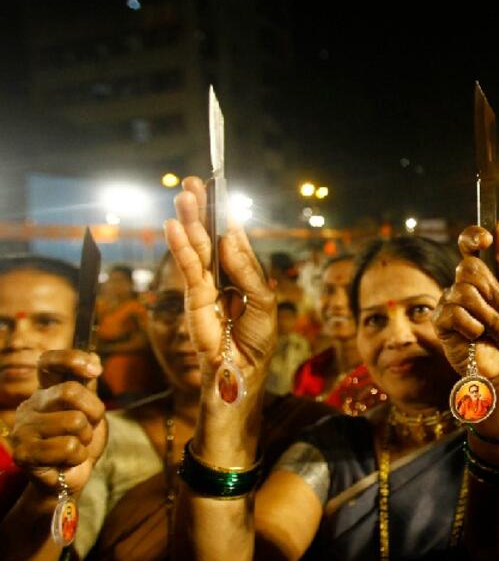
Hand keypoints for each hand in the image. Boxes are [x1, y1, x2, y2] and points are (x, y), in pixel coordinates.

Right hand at [11, 351, 105, 494]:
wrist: (70, 478)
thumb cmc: (81, 442)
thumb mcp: (90, 410)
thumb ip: (88, 385)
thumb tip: (93, 356)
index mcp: (45, 391)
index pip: (48, 362)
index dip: (71, 359)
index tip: (95, 371)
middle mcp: (30, 405)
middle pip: (70, 391)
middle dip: (93, 411)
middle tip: (88, 427)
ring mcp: (23, 428)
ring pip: (74, 422)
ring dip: (86, 438)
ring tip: (75, 446)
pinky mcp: (23, 452)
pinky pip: (68, 447)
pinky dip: (78, 455)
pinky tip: (67, 460)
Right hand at [163, 177, 275, 406]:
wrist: (242, 377)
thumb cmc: (257, 343)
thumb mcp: (264, 302)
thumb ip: (248, 271)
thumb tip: (230, 237)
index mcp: (242, 276)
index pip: (231, 239)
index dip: (223, 216)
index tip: (217, 189)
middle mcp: (222, 279)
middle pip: (209, 238)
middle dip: (200, 211)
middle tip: (192, 183)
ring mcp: (205, 290)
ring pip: (196, 249)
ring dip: (189, 222)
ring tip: (183, 196)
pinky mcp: (193, 303)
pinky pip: (188, 270)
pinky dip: (180, 248)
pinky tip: (173, 227)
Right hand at [433, 221, 498, 389]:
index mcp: (482, 275)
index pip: (468, 245)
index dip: (472, 236)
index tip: (486, 239)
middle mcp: (462, 285)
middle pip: (469, 267)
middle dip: (494, 291)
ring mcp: (449, 303)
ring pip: (464, 291)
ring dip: (489, 315)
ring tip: (496, 329)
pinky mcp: (440, 323)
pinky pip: (454, 312)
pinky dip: (473, 327)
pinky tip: (477, 337)